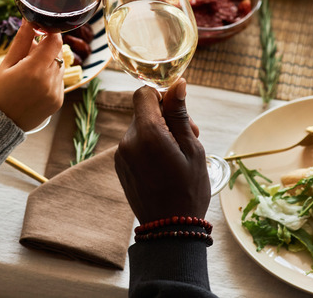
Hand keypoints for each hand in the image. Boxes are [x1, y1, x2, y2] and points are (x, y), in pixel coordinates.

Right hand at [0, 21, 64, 130]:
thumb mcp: (6, 64)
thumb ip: (22, 41)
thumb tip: (30, 20)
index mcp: (34, 70)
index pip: (54, 41)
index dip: (49, 33)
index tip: (41, 31)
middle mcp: (49, 82)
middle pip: (57, 53)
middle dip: (45, 49)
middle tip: (27, 56)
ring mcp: (55, 93)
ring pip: (59, 66)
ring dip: (48, 64)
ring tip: (28, 73)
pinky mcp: (58, 102)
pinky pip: (59, 81)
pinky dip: (50, 78)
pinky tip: (33, 85)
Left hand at [114, 79, 210, 223]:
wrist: (170, 229)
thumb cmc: (188, 189)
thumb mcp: (192, 148)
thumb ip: (180, 114)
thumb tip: (177, 84)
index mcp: (147, 133)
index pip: (144, 93)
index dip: (162, 96)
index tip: (178, 111)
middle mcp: (128, 141)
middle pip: (144, 112)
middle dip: (166, 118)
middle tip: (190, 137)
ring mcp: (121, 154)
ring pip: (141, 128)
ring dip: (159, 133)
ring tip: (178, 155)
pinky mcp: (120, 165)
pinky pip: (135, 144)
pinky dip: (150, 146)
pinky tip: (165, 164)